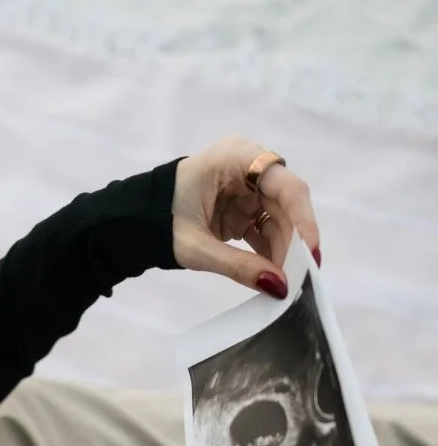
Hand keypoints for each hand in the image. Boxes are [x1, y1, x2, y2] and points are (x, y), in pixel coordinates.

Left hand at [172, 136, 320, 297]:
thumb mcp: (196, 248)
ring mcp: (246, 185)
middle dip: (293, 242)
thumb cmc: (158, 222)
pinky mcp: (243, 206)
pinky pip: (265, 227)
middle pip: (286, 203)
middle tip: (301, 279)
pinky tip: (272, 274)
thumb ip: (237, 266)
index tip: (312, 255)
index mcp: (234, 158)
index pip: (285, 185)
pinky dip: (269, 251)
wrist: (133, 221)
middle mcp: (247, 165)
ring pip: (279, 217)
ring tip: (286, 282)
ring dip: (283, 250)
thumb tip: (278, 287)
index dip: (304, 220)